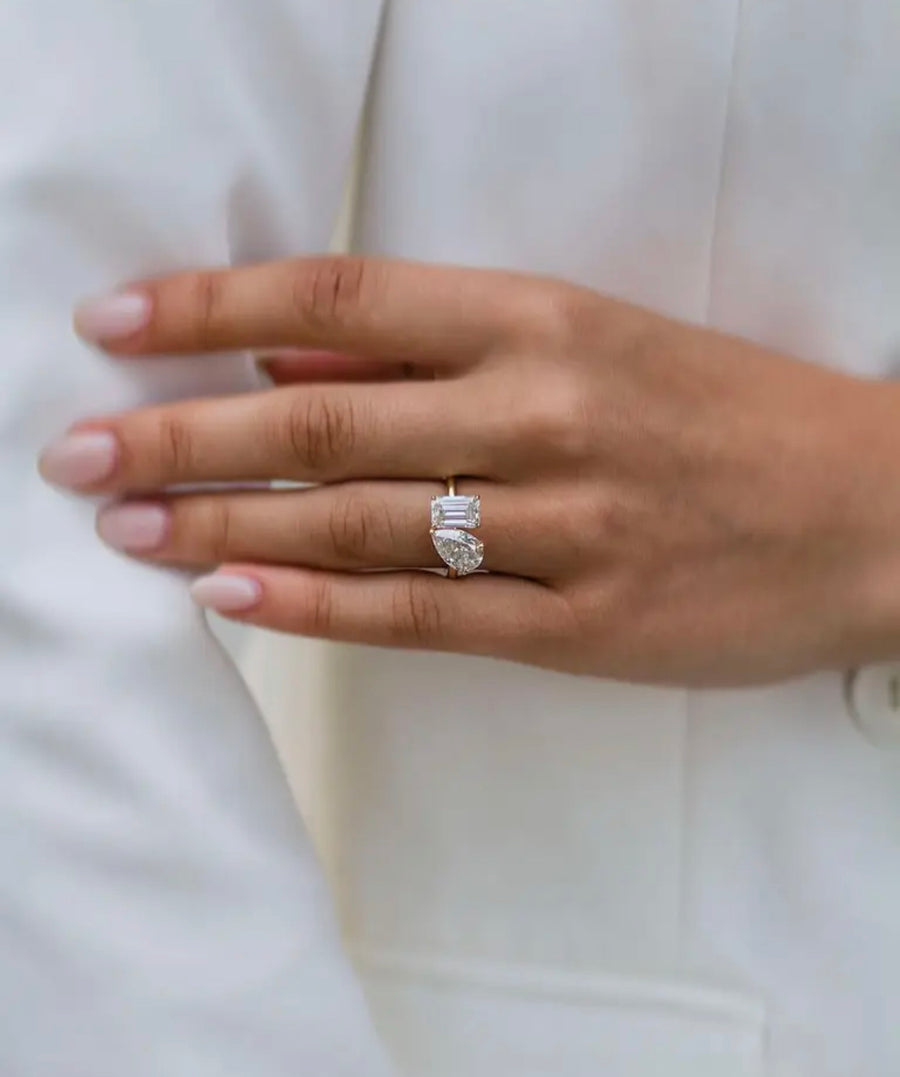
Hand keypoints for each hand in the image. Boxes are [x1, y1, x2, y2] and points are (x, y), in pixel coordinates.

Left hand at [39, 257, 899, 684]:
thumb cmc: (726, 413)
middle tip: (77, 453)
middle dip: (182, 432)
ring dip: (225, 520)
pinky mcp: (582, 621)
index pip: (339, 294)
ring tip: (127, 526)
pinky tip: (233, 594)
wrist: (873, 507)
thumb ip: (437, 349)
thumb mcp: (592, 340)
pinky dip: (318, 604)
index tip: (114, 325)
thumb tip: (292, 352)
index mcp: (543, 318)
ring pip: (359, 519)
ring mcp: (564, 521)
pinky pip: (424, 614)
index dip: (212, 306)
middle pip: (323, 416)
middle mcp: (543, 409)